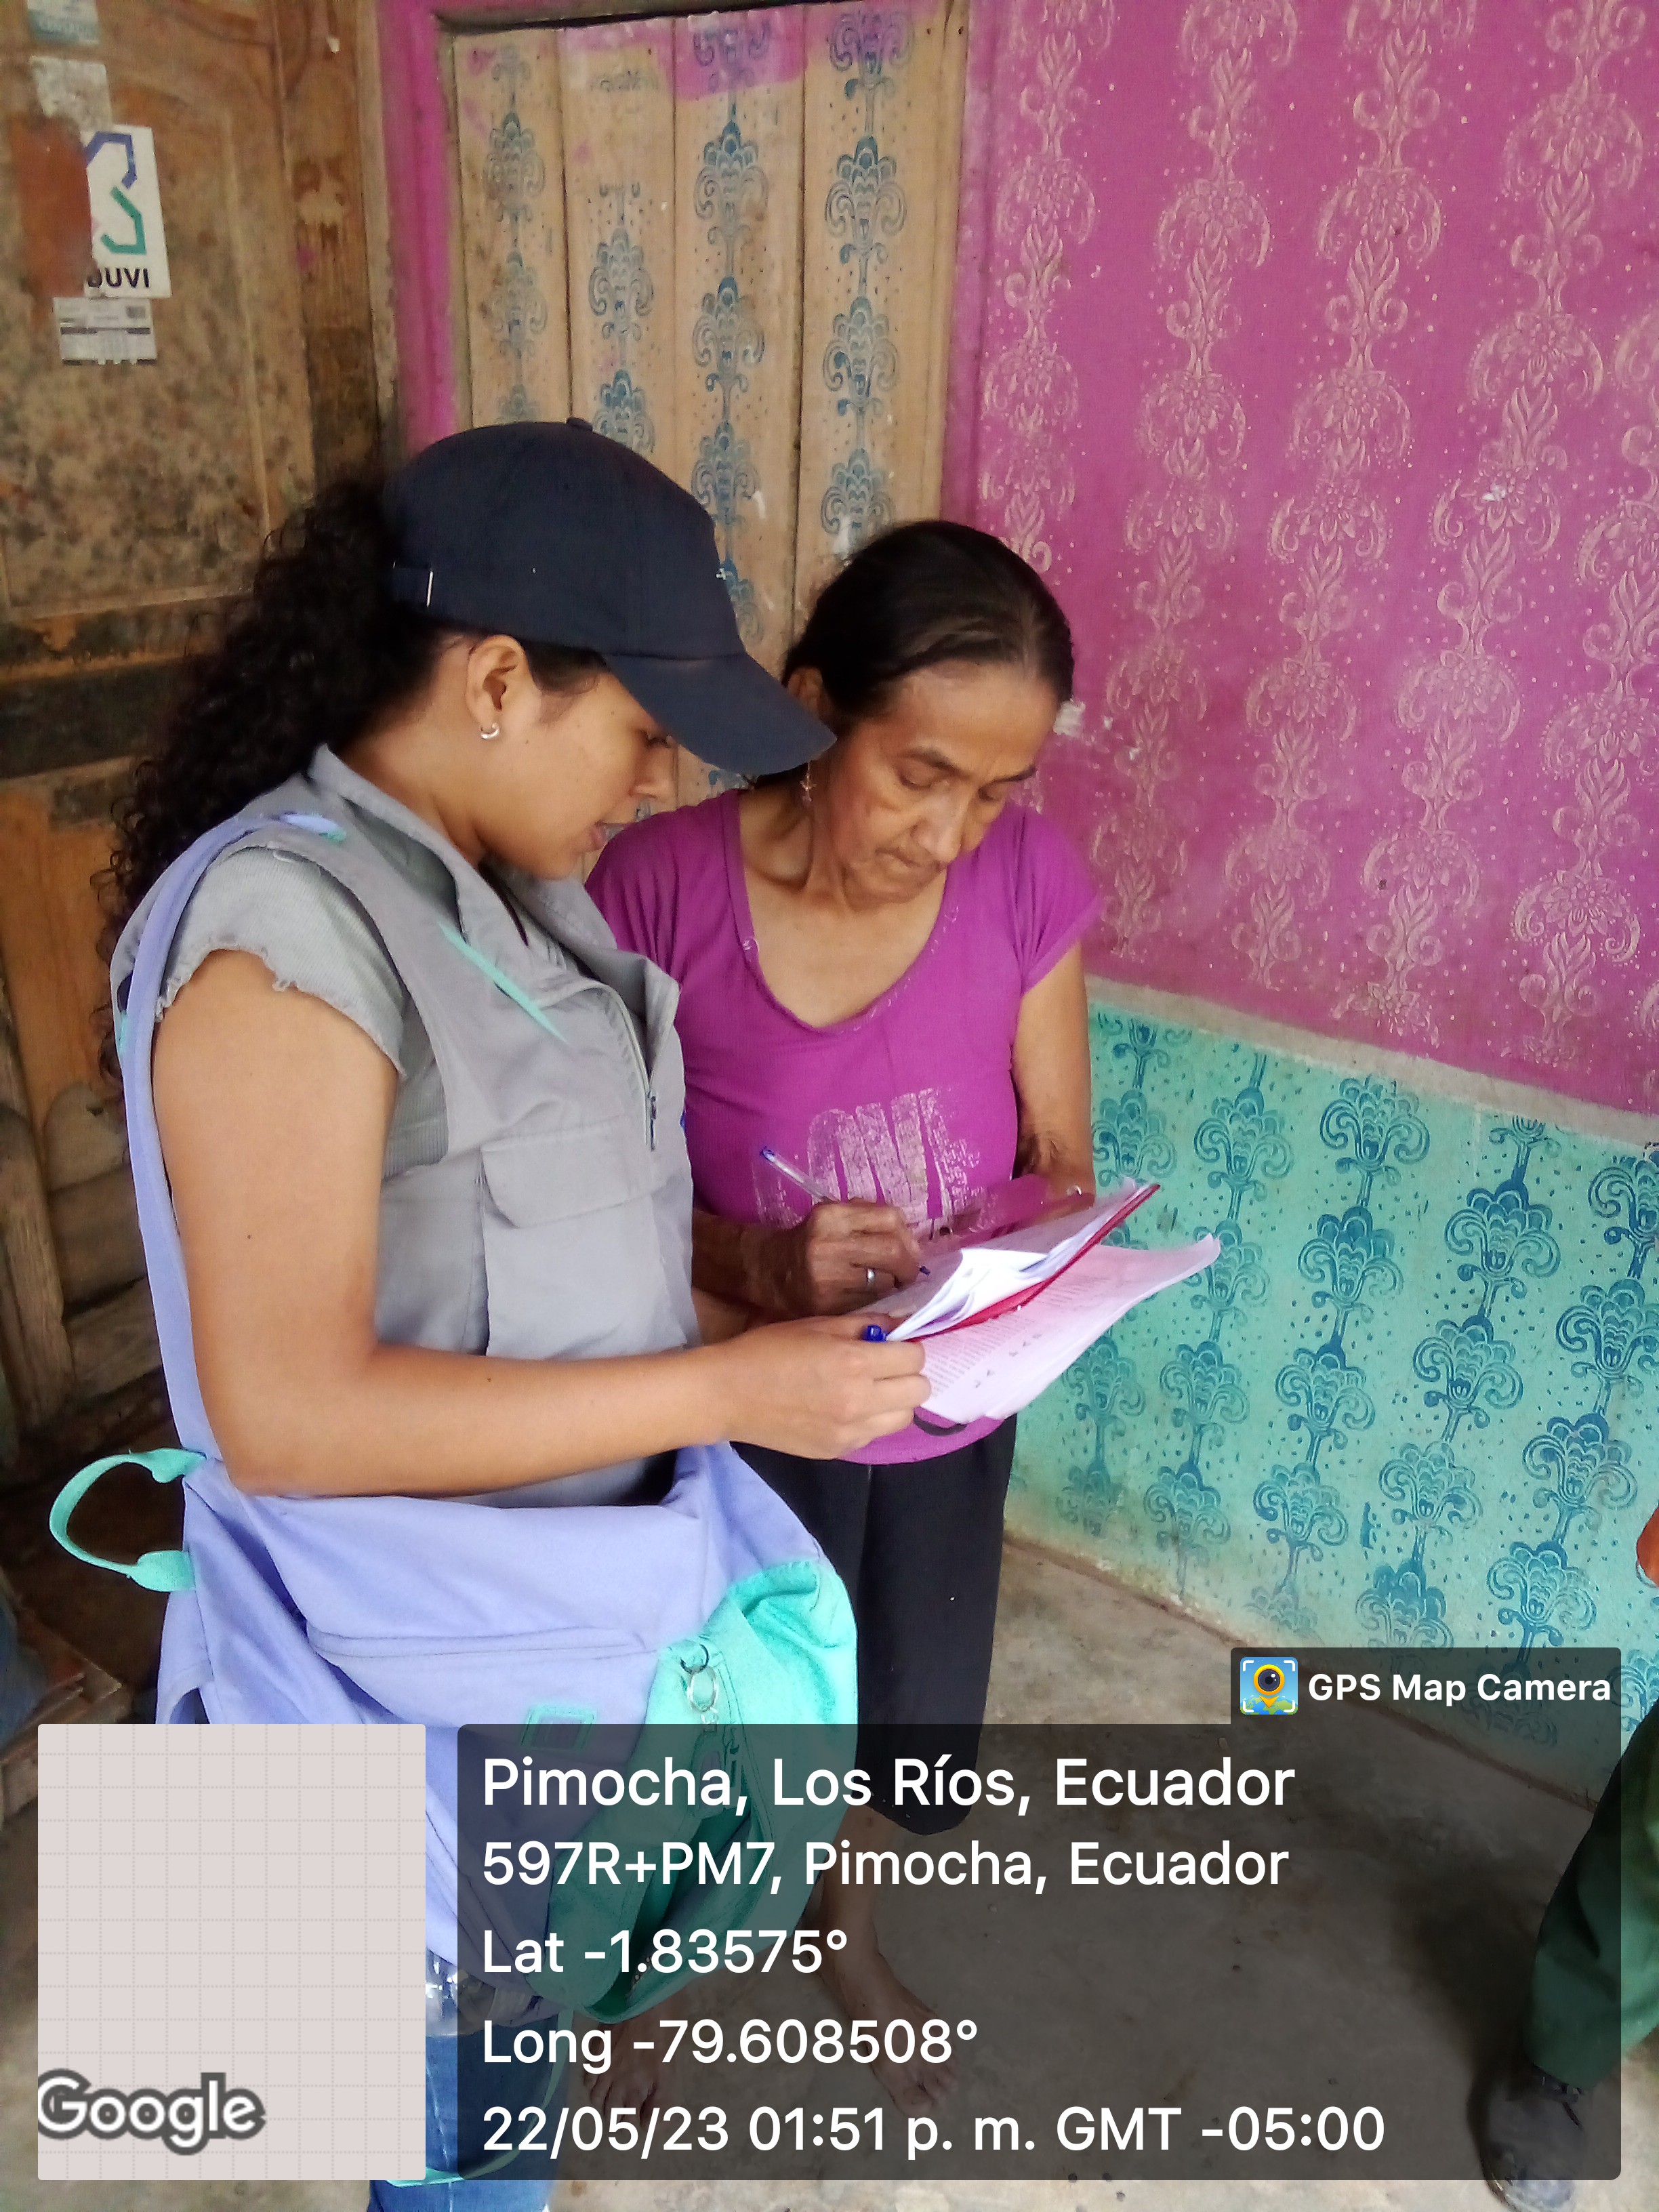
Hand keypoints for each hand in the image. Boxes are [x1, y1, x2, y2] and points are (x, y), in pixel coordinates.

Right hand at [714, 1314, 928, 1457]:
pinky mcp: (838, 1451)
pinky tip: (845, 1409)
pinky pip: (875, 1435)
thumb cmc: (767, 1351)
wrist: (728, 1395)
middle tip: (884, 1367)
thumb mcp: (816, 1325)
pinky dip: (871, 1421)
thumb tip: (901, 1325)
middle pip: (919, 1391)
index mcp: (854, 1363)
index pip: (915, 1358)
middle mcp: (860, 1401)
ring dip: (895, 1401)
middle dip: (907, 1374)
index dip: (907, 1348)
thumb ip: (863, 1325)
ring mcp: (850, 1432)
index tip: (892, 1345)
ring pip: (905, 1418)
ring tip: (869, 1390)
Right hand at [745, 1202, 921, 1317]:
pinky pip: (869, 1304)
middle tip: (909, 1273)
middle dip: (909, 1265)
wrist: (771, 1271)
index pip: (890, 1219)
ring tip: (885, 1283)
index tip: (909, 1248)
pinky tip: (868, 1296)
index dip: (907, 1236)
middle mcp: (827, 1245)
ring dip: (893, 1285)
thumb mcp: (835, 1216)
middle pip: (893, 1252)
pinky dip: (877, 1301)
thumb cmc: (812, 1241)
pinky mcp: (827, 1306)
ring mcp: (826, 1279)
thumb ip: (872, 1219)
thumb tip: (913, 1242)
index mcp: (831, 1216)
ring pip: (885, 1282)